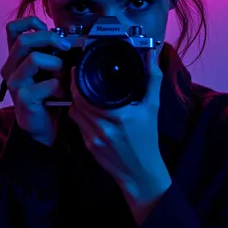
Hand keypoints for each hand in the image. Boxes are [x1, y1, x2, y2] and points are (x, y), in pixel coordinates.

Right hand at [0, 16, 71, 146]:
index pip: (13, 29)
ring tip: (63, 77)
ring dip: (56, 65)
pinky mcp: (23, 99)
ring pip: (35, 59)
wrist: (41, 126)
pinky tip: (60, 95)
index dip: (31, 23)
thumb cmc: (46, 94)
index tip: (48, 29)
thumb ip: (51, 52)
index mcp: (15, 57)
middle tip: (66, 47)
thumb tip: (69, 38)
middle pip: (24, 40)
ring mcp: (14, 83)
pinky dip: (60, 86)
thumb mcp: (47, 68)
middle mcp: (10, 68)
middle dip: (49, 38)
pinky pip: (48, 83)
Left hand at [68, 49, 170, 198]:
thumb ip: (152, 79)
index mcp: (118, 115)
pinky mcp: (88, 146)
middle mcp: (103, 127)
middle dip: (74, 87)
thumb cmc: (148, 139)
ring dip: (75, 101)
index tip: (79, 69)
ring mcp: (93, 138)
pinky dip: (80, 114)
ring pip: (74, 112)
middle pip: (77, 101)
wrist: (141, 172)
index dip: (78, 80)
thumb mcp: (152, 107)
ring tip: (80, 91)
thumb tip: (153, 55)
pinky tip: (86, 109)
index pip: (87, 94)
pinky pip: (78, 124)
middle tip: (77, 76)